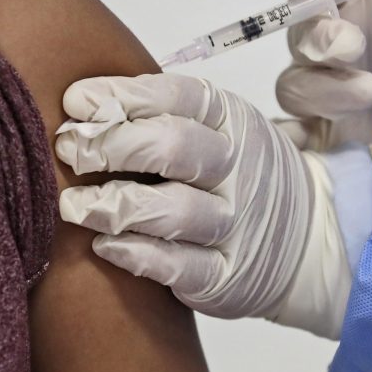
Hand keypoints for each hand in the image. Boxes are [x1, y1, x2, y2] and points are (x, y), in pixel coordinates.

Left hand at [55, 73, 352, 337]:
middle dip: (111, 145)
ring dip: (115, 204)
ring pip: (175, 210)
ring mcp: (236, 223)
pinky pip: (180, 266)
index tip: (75, 101)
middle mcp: (238, 169)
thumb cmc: (235, 176)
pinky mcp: (227, 274)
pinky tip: (103, 245)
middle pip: (174, 147)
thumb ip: (163, 117)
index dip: (122, 96)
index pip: (178, 97)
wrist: (301, 237)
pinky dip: (137, 255)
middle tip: (70, 150)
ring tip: (72, 206)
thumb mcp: (217, 131)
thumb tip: (82, 104)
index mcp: (233, 122)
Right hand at [276, 0, 371, 145]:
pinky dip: (300, 142)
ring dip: (323, 90)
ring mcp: (330, 85)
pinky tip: (326, 147)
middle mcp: (333, 35)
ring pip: (296, 86)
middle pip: (300, 34)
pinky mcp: (336, 129)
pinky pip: (303, 137)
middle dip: (318, 39)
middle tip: (352, 46)